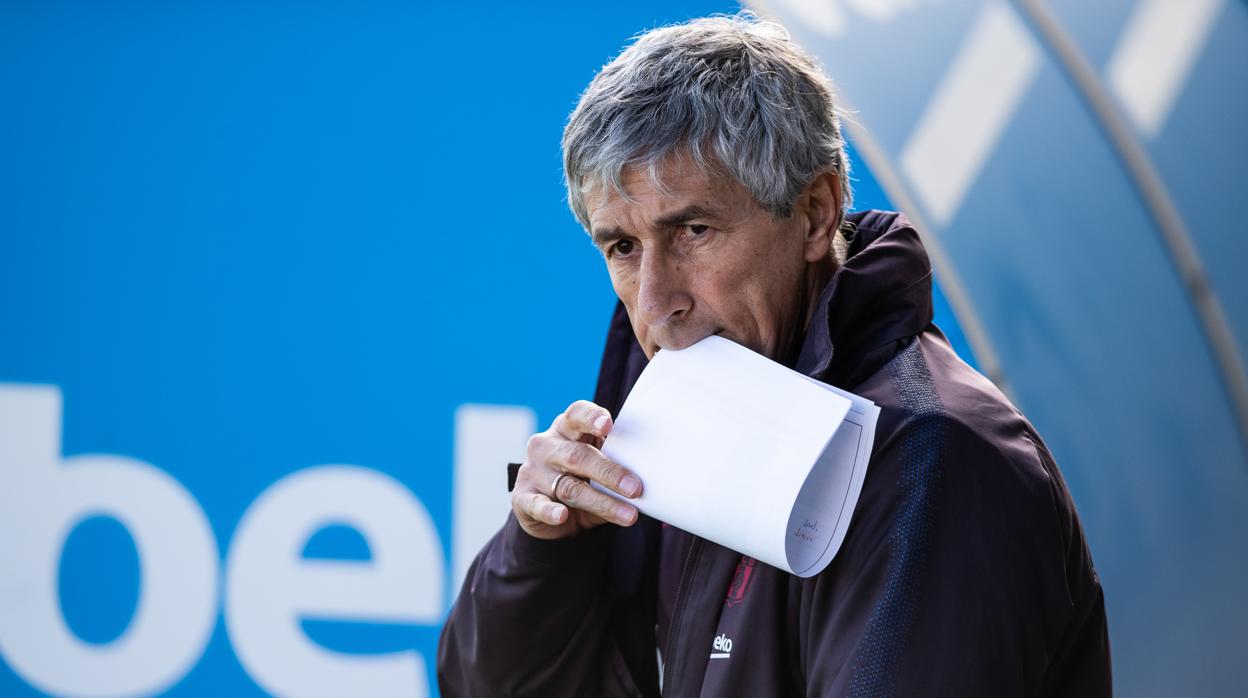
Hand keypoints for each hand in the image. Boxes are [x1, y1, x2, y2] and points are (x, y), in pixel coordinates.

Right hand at [512, 400, 642, 539]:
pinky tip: (562, 515)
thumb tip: (652, 476)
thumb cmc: (582, 478)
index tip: (608, 426)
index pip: (577, 415)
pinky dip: (550, 511)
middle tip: (635, 488)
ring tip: (628, 515)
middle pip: (578, 455)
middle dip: (609, 472)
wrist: (551, 511)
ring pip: (568, 486)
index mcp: (567, 428)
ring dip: (601, 502)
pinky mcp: (523, 497)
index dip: (592, 417)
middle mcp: (547, 445)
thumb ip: (616, 465)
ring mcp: (532, 471)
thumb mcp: (598, 467)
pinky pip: (537, 504)